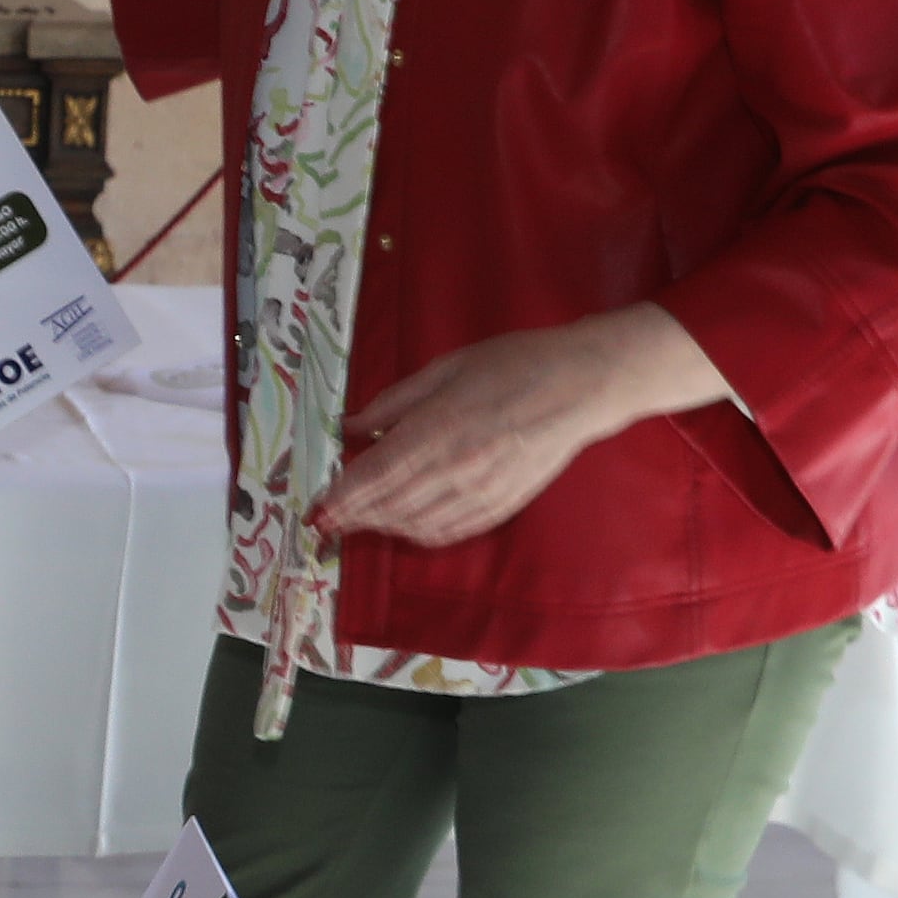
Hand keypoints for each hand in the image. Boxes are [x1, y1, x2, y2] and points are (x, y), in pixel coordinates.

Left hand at [313, 306, 727, 552]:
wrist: (581, 385)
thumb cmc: (511, 364)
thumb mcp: (443, 369)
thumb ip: (393, 403)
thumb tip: (351, 428)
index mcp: (437, 429)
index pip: (376, 476)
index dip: (341, 498)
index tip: (315, 510)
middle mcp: (455, 469)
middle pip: (391, 506)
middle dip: (353, 517)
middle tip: (326, 520)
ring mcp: (481, 493)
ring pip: (417, 524)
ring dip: (382, 527)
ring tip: (358, 521)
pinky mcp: (502, 505)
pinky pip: (451, 531)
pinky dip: (419, 533)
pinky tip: (403, 527)